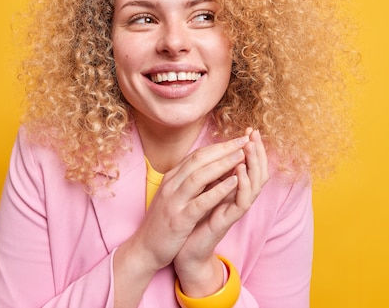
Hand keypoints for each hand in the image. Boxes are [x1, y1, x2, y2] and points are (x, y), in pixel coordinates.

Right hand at [128, 134, 249, 271]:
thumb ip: (189, 182)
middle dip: (223, 148)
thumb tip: (213, 168)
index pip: (197, 155)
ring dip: (222, 164)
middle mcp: (171, 185)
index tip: (237, 140)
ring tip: (242, 155)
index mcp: (171, 178)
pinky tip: (233, 182)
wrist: (144, 249)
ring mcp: (174, 201)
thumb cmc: (163, 223)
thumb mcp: (174, 196)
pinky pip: (200, 201)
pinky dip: (218, 190)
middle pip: (199, 159)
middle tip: (244, 140)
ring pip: (199, 176)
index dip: (218, 146)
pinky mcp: (179, 219)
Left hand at [174, 129, 269, 295]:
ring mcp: (234, 208)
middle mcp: (237, 197)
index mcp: (232, 189)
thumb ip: (212, 175)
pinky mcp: (228, 220)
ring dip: (253, 164)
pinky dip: (242, 184)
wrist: (183, 248)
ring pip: (255, 184)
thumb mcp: (202, 191)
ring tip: (248, 147)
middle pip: (258, 171)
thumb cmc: (192, 218)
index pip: (250, 164)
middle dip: (257, 152)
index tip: (249, 129)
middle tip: (254, 134)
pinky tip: (239, 170)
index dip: (251, 147)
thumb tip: (215, 152)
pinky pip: (242, 200)